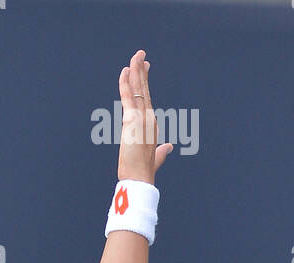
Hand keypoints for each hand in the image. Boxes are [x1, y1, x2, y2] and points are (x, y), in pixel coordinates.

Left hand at [118, 49, 171, 183]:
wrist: (141, 177)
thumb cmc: (144, 171)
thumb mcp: (154, 158)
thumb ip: (162, 152)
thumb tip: (169, 148)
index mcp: (151, 124)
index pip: (147, 98)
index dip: (144, 82)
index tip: (143, 69)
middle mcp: (148, 117)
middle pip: (144, 89)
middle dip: (141, 70)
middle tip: (140, 55)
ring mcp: (141, 117)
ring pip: (138, 89)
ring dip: (135, 70)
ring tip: (135, 55)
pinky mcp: (132, 120)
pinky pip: (127, 97)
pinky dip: (125, 83)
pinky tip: (124, 70)